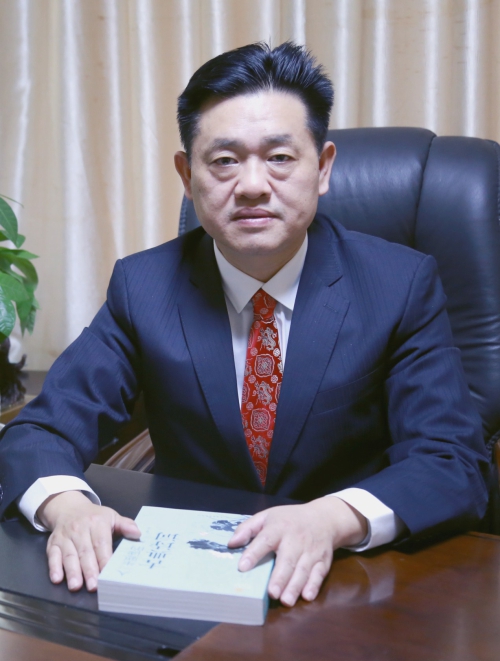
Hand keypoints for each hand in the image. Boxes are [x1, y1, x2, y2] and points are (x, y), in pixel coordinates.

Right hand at [37, 491, 140, 591]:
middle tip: (94, 586)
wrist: (69, 508)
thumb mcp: (111, 516)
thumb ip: (125, 525)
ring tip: (76, 586)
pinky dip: (54, 567)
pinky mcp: (53, 543)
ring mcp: (65, 537)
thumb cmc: (94, 517)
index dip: (104, 559)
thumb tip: (138, 534)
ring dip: (72, 571)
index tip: (108, 573)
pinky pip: (52, 555)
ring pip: (69, 555)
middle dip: (89, 569)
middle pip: (85, 552)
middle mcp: (80, 530)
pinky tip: (57, 578)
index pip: (101, 543)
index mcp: (97, 523)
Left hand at [227, 497, 366, 606]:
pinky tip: (307, 595)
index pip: (265, 540)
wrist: (324, 518)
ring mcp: (311, 551)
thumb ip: (248, 528)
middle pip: (287, 559)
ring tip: (285, 600)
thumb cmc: (289, 520)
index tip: (242, 567)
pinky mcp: (323, 560)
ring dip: (295, 586)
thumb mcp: (267, 516)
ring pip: (303, 570)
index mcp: (279, 528)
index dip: (254, 553)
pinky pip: (319, 573)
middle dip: (280, 577)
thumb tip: (231, 544)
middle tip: (272, 593)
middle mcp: (295, 540)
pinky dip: (314, 585)